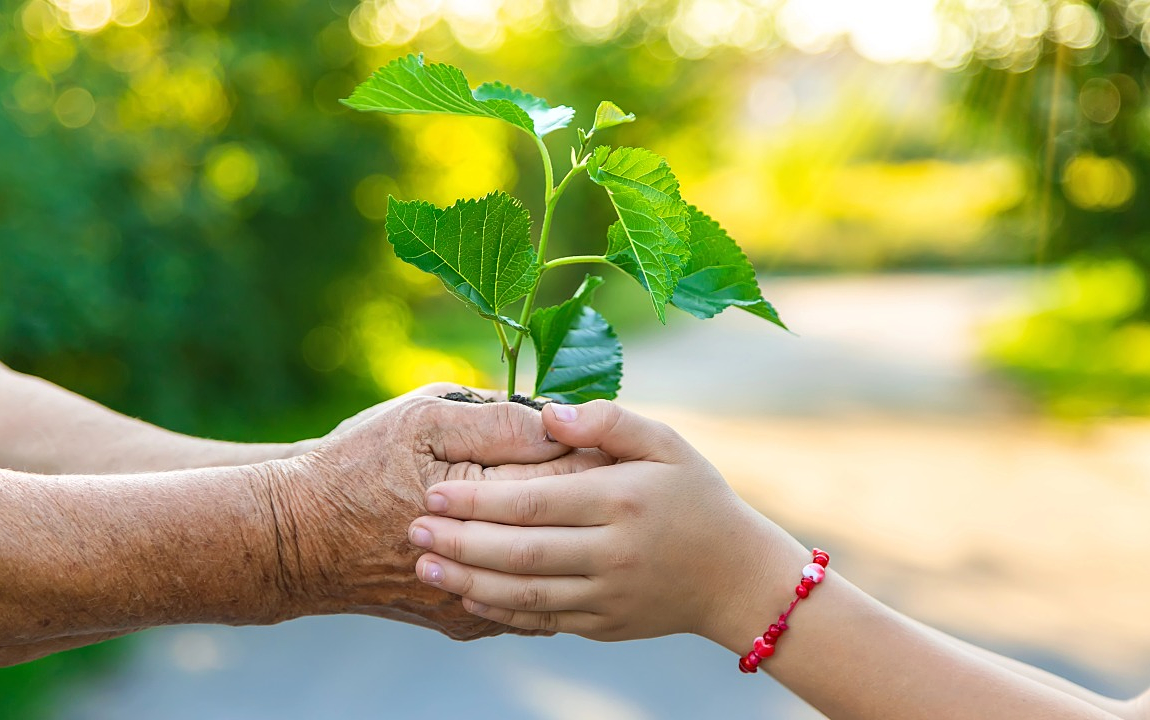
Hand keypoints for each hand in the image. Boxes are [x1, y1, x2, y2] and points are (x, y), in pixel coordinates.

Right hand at [258, 392, 610, 639]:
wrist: (296, 540)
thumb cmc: (356, 467)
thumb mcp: (420, 419)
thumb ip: (494, 420)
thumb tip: (556, 420)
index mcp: (484, 502)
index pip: (569, 477)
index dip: (596, 452)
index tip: (611, 437)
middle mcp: (486, 562)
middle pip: (570, 527)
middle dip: (594, 498)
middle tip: (613, 469)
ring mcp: (477, 601)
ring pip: (554, 571)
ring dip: (571, 539)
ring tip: (583, 510)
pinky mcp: (465, 621)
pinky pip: (526, 601)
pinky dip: (541, 573)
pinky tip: (548, 546)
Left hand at [406, 401, 803, 643]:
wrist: (737, 577)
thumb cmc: (697, 498)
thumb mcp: (667, 443)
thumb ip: (607, 420)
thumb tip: (547, 413)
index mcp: (622, 500)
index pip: (536, 500)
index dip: (480, 498)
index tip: (435, 490)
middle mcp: (613, 552)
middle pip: (521, 550)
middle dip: (460, 540)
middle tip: (412, 527)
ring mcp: (608, 595)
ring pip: (526, 592)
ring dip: (468, 580)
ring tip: (423, 565)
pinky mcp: (605, 626)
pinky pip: (543, 620)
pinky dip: (501, 611)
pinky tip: (466, 597)